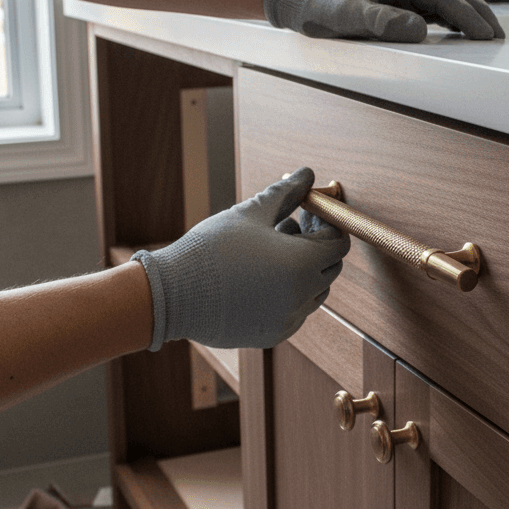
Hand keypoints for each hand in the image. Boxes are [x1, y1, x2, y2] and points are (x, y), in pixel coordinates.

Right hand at [131, 168, 349, 349]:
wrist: (171, 295)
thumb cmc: (210, 249)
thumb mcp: (251, 213)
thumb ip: (286, 193)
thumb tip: (307, 174)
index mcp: (300, 264)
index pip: (338, 244)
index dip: (327, 224)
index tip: (308, 211)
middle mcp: (301, 296)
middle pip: (330, 268)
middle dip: (318, 245)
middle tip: (293, 223)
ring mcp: (288, 319)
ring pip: (315, 291)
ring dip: (305, 269)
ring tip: (273, 246)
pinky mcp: (273, 334)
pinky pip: (296, 310)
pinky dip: (290, 292)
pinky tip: (263, 274)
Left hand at [262, 0, 503, 41]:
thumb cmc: (319, 4)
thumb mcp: (345, 15)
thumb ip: (380, 21)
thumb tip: (419, 29)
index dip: (468, 15)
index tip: (486, 35)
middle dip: (479, 12)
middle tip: (499, 36)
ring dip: (470, 13)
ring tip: (487, 35)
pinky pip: (435, 4)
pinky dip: (454, 16)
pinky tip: (462, 30)